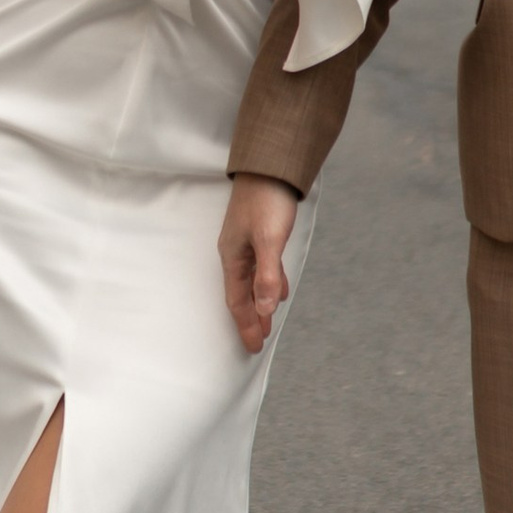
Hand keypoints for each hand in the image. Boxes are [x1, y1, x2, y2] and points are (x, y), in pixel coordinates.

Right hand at [221, 176, 301, 353]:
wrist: (270, 165)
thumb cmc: (267, 201)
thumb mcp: (269, 240)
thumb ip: (267, 275)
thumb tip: (265, 308)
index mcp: (233, 257)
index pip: (237, 301)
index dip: (246, 325)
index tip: (253, 347)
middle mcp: (236, 253)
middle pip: (242, 294)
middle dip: (250, 318)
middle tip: (257, 342)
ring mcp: (246, 243)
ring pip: (251, 282)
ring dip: (259, 303)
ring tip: (268, 321)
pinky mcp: (259, 234)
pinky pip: (261, 268)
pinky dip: (268, 282)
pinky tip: (278, 289)